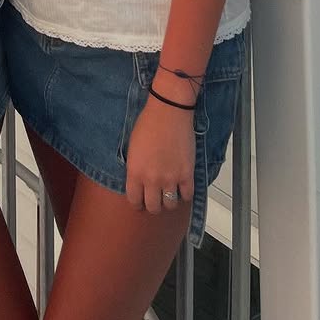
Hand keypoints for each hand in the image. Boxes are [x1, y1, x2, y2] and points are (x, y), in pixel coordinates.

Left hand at [124, 93, 194, 216]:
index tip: (141, 201)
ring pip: (170, 205)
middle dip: (154, 205)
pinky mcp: (187, 174)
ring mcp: (170, 178)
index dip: (138, 203)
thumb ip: (135, 168)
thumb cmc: (148, 123)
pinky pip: (187, 196)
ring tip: (170, 193)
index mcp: (135, 172)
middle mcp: (151, 180)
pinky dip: (185, 194)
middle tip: (156, 198)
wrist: (168, 111)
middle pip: (153, 207)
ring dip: (169, 201)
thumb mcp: (132, 148)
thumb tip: (139, 181)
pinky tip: (182, 187)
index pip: (134, 201)